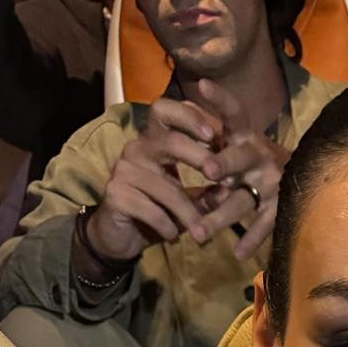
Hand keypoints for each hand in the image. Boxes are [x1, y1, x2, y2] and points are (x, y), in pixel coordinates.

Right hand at [83, 94, 225, 265]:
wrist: (122, 236)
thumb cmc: (158, 211)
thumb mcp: (187, 201)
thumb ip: (207, 194)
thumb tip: (232, 188)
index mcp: (154, 141)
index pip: (165, 110)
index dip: (189, 115)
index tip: (215, 133)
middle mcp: (137, 148)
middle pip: (170, 142)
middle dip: (198, 157)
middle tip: (218, 176)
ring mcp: (123, 169)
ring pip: (165, 187)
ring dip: (188, 212)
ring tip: (200, 232)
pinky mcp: (115, 193)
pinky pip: (150, 209)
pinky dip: (166, 225)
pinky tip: (172, 236)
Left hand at [188, 77, 289, 260]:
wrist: (306, 176)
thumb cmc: (254, 160)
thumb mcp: (236, 143)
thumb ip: (212, 138)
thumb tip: (179, 113)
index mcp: (246, 135)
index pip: (233, 112)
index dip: (220, 99)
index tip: (201, 85)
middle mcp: (259, 156)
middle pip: (239, 158)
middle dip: (225, 162)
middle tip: (208, 170)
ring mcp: (271, 184)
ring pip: (241, 201)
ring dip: (219, 218)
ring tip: (199, 235)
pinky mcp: (279, 208)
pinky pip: (263, 226)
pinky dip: (251, 239)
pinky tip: (238, 254)